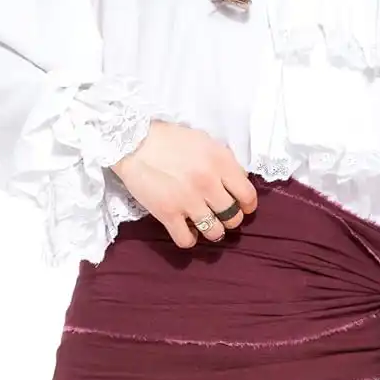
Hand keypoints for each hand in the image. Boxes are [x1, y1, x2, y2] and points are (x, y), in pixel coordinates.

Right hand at [111, 121, 257, 247]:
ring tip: (205, 224)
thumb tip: (238, 182)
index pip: (248, 195)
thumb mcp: (204, 141)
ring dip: (212, 231)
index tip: (242, 208)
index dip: (247, 206)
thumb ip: (224, 162)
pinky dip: (190, 239)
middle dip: (229, 219)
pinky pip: (187, 240)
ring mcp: (188, 200)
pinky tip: (187, 230)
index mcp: (220, 162)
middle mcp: (208, 183)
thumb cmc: (169, 140)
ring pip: (215, 232)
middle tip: (220, 215)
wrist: (132, 141)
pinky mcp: (168, 213)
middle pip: (233, 217)